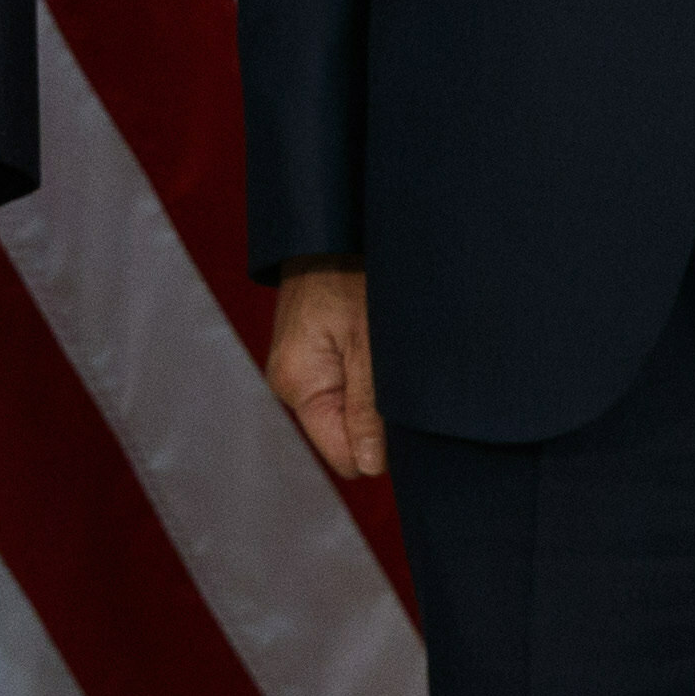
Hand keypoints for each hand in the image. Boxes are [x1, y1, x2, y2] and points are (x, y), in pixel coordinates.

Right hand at [266, 262, 385, 480]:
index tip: (403, 410)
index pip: (345, 457)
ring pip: (350, 412)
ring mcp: (301, 370)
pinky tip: (374, 347)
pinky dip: (367, 377)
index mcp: (299, 385)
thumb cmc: (350, 273)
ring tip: (385, 353)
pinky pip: (345, 388)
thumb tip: (371, 466)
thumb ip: (367, 409)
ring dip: (374, 394)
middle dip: (378, 418)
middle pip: (347, 437)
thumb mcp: (369, 344)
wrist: (330, 229)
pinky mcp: (312, 357)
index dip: (381, 446)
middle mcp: (291, 384)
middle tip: (397, 374)